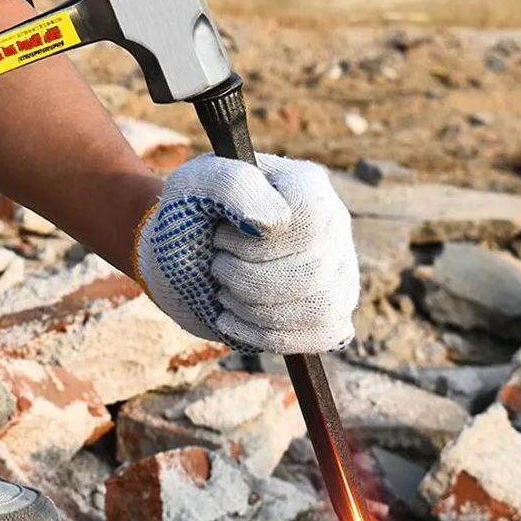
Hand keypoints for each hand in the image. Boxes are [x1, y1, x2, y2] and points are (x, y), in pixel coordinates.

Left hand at [133, 152, 358, 354]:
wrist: (182, 255)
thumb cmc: (190, 213)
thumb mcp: (197, 184)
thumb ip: (234, 185)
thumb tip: (277, 223)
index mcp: (307, 185)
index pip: (309, 221)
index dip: (257, 245)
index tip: (220, 239)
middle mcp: (334, 224)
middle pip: (312, 272)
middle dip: (246, 280)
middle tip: (218, 265)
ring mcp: (338, 269)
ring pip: (320, 309)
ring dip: (254, 310)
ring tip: (225, 290)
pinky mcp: (331, 310)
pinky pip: (321, 336)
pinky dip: (267, 336)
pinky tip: (235, 319)